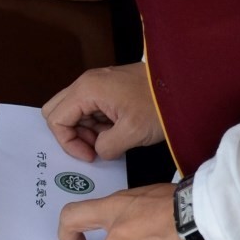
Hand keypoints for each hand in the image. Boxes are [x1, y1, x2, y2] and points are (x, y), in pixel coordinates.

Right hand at [42, 63, 163, 160]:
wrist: (183, 86)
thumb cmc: (159, 105)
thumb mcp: (131, 133)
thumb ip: (106, 146)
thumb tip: (98, 150)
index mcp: (86, 90)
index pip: (56, 119)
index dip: (68, 142)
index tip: (90, 155)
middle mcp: (86, 83)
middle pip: (58, 111)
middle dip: (71, 135)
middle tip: (94, 148)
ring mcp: (97, 84)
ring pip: (74, 111)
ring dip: (86, 131)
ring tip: (111, 141)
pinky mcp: (108, 89)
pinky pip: (90, 108)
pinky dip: (97, 124)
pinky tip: (117, 132)